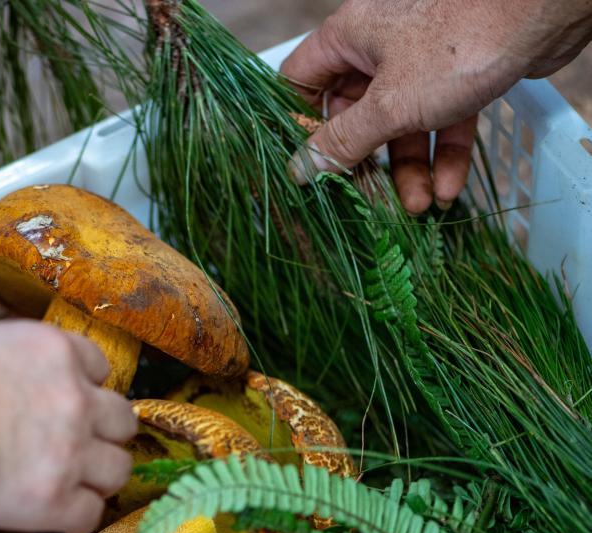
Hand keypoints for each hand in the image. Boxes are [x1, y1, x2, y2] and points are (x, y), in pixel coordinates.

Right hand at [0, 321, 136, 532]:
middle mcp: (75, 397)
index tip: (65, 400)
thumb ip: (0, 359)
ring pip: (119, 468)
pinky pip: (91, 514)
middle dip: (100, 431)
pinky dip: (74, 517)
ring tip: (69, 483)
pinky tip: (53, 515)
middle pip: (121, 419)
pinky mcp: (54, 500)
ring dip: (97, 476)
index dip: (82, 385)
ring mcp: (71, 450)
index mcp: (53, 350)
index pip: (98, 365)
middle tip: (73, 444)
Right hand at [281, 0, 591, 213]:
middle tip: (368, 200)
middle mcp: (378, 47)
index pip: (301, 81)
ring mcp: (419, 61)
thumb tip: (300, 168)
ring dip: (408, 168)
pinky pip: (438, 119)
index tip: (305, 165)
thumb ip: (344, 141)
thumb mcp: (390, 106)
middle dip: (367, 161)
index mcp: (347, 37)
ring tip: (420, 206)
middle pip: (354, 114)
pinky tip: (450, 187)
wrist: (543, 12)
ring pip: (400, 124)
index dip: (298, 124)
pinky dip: (442, 153)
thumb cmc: (460, 44)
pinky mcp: (456, 73)